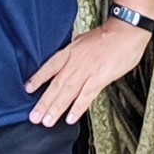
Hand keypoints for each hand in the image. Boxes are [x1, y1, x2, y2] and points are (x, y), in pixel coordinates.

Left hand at [26, 19, 153, 126]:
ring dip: (56, 108)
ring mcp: (87, 71)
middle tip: (34, 117)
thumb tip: (66, 58)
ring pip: (68, 93)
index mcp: (70, 51)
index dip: (38, 78)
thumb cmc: (107, 36)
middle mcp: (75, 63)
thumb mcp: (83, 40)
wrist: (126, 31)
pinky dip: (78, 108)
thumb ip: (73, 52)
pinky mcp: (100, 79)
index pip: (50, 66)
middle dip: (44, 102)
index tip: (27, 89)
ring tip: (47, 122)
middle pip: (56, 85)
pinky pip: (86, 96)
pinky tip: (70, 119)